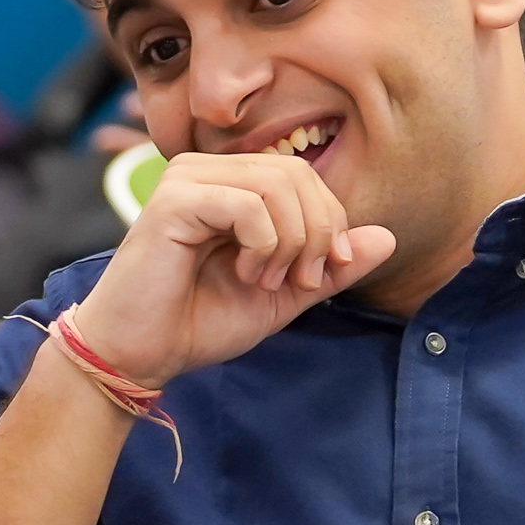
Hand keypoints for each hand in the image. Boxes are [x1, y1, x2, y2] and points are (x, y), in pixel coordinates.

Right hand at [64, 152, 389, 388]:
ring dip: (290, 242)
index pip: (304, 176)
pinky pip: (248, 204)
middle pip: (298, 174)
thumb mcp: (282, 295)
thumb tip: (386, 237)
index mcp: (230, 183)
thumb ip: (329, 267)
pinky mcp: (174, 199)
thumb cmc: (196, 322)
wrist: (138, 354)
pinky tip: (244, 273)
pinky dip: (263, 244)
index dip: (329, 223)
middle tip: (299, 280)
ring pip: (278, 184)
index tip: (318, 275)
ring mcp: (187, 179)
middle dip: (316, 232)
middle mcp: (206, 170)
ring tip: (266, 279)